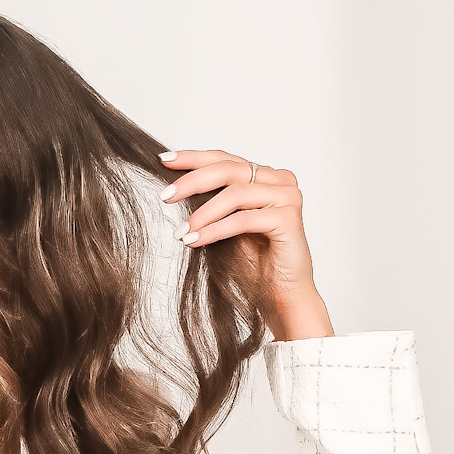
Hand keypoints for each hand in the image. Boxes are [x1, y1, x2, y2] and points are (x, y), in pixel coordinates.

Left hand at [158, 146, 333, 339]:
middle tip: (165, 196)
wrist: (279, 294)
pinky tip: (195, 240)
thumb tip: (174, 188)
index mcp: (264, 176)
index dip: (193, 158)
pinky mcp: (288, 218)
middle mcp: (279, 179)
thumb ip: (210, 202)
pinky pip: (243, 219)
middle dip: (192, 181)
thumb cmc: (253, 262)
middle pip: (229, 169)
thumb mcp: (223, 224)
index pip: (225, 159)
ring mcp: (287, 196)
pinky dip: (215, 230)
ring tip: (180, 231)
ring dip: (202, 213)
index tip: (164, 160)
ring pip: (235, 194)